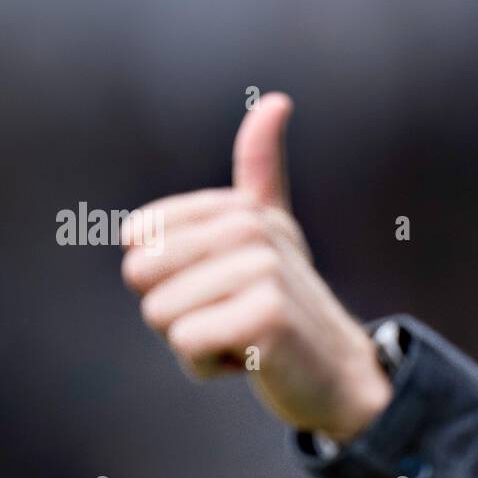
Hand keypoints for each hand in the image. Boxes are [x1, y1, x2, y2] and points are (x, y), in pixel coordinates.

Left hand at [121, 92, 392, 442]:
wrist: (340, 376)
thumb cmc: (287, 310)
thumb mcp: (271, 235)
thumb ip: (262, 171)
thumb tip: (279, 100)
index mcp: (240, 210)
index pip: (137, 241)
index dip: (165, 280)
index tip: (220, 290)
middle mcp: (253, 230)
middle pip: (141, 276)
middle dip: (175, 313)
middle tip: (230, 319)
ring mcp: (263, 271)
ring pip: (161, 314)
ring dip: (194, 342)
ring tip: (244, 339)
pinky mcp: (266, 317)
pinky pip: (188, 343)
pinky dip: (210, 364)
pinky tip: (252, 360)